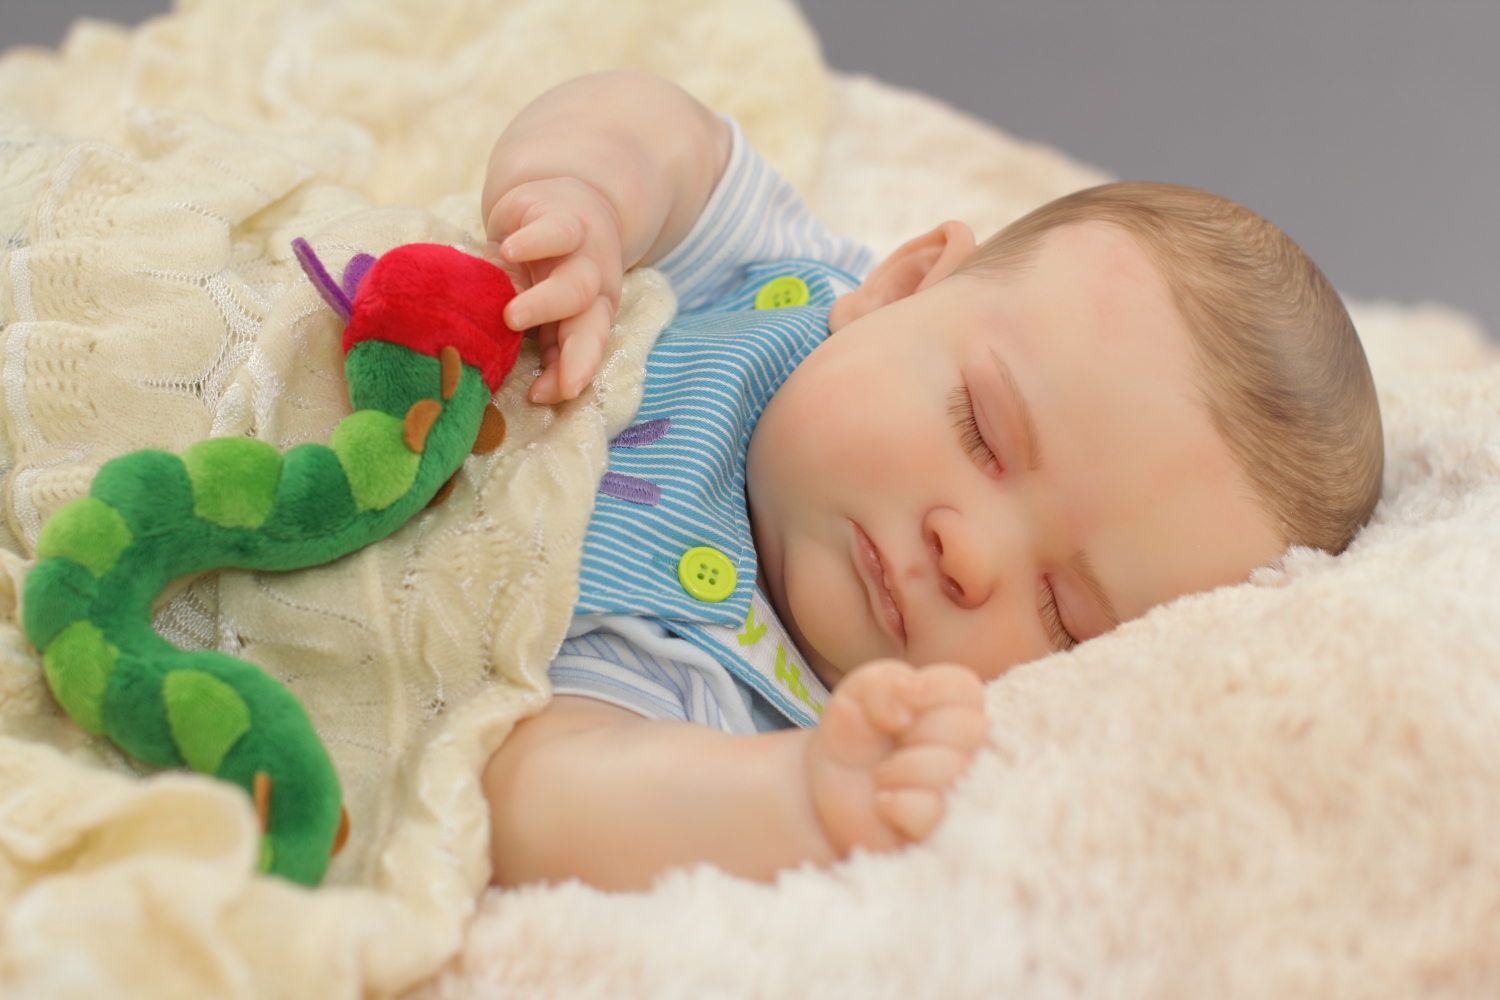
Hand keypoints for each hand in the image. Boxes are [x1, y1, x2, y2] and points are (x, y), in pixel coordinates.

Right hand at [485, 177, 623, 403]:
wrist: (563, 202)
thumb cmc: (546, 268)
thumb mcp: (540, 305)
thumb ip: (535, 339)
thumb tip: (523, 382)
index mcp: (590, 314)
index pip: (584, 349)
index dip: (569, 373)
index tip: (540, 396)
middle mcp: (594, 287)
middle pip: (589, 323)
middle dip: (571, 351)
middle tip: (537, 373)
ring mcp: (582, 253)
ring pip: (577, 284)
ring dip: (546, 304)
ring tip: (511, 317)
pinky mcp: (562, 216)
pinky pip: (556, 231)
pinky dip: (535, 242)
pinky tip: (511, 251)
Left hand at [805, 660, 987, 855]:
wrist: (829, 793)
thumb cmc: (856, 738)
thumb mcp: (857, 695)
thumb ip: (883, 682)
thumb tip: (910, 692)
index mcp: (956, 709)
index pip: (966, 688)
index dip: (926, 692)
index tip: (895, 710)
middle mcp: (972, 749)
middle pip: (969, 727)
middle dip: (913, 733)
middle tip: (891, 744)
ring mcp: (965, 792)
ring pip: (953, 768)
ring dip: (899, 769)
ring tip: (883, 777)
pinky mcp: (949, 830)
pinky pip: (933, 810)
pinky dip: (897, 803)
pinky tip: (884, 803)